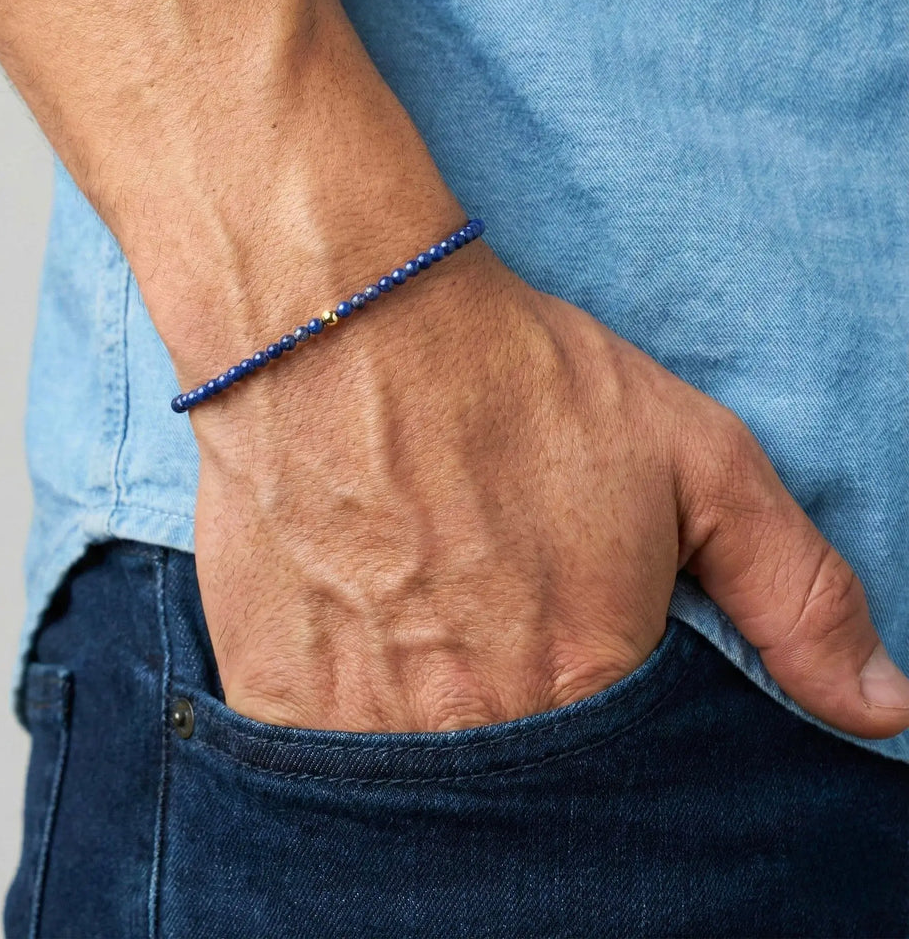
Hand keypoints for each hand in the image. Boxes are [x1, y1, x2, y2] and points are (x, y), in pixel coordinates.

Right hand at [185, 237, 908, 736]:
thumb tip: (883, 710)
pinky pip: (323, 760)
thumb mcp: (692, 460)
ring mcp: (358, 723)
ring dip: (426, 727)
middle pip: (514, 795)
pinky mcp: (274, 695)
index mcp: (582, 688)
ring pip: (413, 787)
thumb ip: (796, 596)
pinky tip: (357, 639)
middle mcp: (468, 729)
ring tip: (420, 630)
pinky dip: (349, 719)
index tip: (566, 669)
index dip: (600, 728)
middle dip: (512, 726)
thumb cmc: (516, 382)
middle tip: (484, 631)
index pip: (621, 794)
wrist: (342, 327)